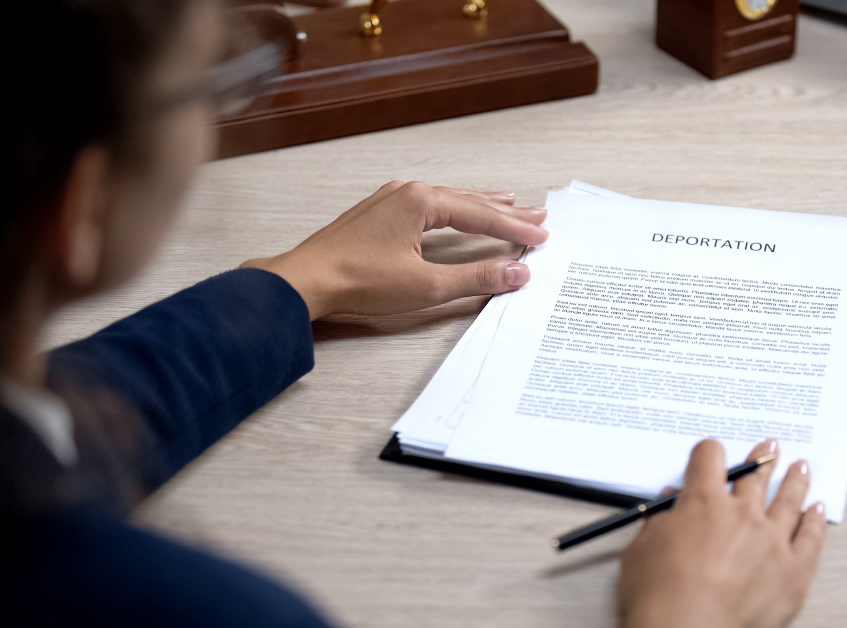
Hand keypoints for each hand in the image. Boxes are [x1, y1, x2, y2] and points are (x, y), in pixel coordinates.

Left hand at [241, 181, 547, 319]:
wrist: (305, 281)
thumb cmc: (358, 281)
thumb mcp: (426, 285)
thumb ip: (476, 278)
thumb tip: (516, 273)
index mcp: (421, 201)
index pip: (481, 215)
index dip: (515, 229)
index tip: (541, 237)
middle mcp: (407, 192)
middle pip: (468, 201)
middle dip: (505, 211)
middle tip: (537, 216)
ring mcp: (390, 199)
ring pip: (448, 200)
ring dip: (480, 206)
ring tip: (509, 204)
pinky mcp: (378, 213)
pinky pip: (428, 204)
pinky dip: (453, 209)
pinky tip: (456, 210)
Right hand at [618, 439, 826, 627]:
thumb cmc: (659, 597)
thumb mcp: (642, 550)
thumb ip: (658, 522)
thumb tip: (668, 506)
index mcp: (704, 502)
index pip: (709, 459)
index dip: (708, 453)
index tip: (712, 454)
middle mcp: (742, 515)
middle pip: (755, 476)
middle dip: (762, 459)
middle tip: (770, 448)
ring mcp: (772, 541)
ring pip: (789, 500)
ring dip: (794, 480)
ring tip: (800, 468)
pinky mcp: (794, 570)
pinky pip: (811, 537)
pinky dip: (815, 521)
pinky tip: (817, 511)